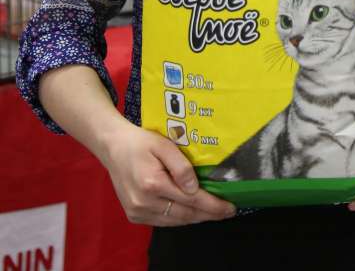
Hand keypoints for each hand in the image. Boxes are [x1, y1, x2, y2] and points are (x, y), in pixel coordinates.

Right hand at [98, 122, 235, 225]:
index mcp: (153, 184)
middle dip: (209, 215)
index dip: (213, 206)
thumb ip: (182, 167)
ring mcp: (137, 211)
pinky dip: (180, 219)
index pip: (192, 200)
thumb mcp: (164, 146)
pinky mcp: (134, 215)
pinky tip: (192, 213)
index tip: (231, 208)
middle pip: (185, 214)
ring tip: (214, 214)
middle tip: (228, 212)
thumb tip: (195, 188)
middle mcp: (144, 202)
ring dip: (196, 218)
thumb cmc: (141, 143)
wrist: (113, 148)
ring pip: (174, 221)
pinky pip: (163, 221)